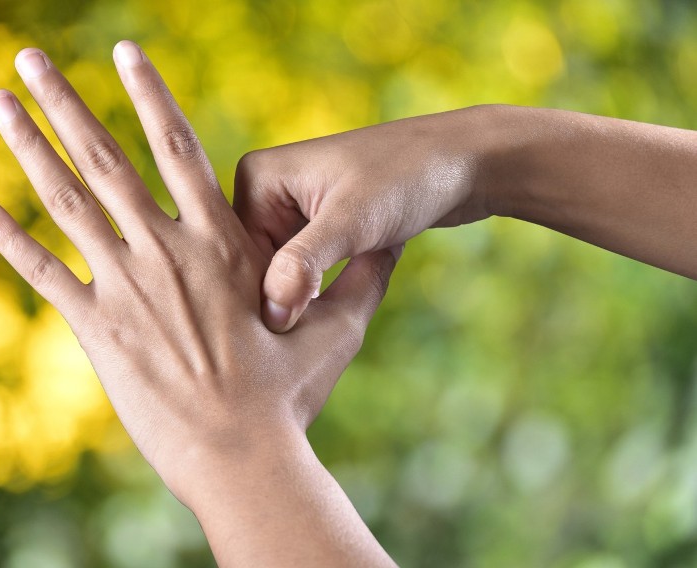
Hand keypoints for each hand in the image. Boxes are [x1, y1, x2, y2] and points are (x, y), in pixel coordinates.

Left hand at [0, 41, 396, 565]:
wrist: (242, 457)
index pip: (177, 146)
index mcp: (219, 241)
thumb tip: (394, 248)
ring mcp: (127, 288)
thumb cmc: (290, 396)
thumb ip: (359, 281)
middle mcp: (166, 250)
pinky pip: (46, 274)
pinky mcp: (99, 331)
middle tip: (29, 56)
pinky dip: (11, 239)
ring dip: (28, 147)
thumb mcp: (339, 331)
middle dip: (65, 102)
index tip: (123, 52)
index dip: (148, 93)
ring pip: (67, 202)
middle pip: (105, 157)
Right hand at [234, 107, 498, 331]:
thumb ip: (303, 265)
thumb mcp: (351, 222)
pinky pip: (305, 270)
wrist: (466, 163)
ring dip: (303, 298)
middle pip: (254, 265)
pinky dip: (321, 290)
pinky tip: (341, 305)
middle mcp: (266, 191)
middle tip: (313, 333)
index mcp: (256, 177)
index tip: (287, 333)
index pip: (235, 254)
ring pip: (281, 273)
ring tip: (327, 323)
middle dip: (282, 298)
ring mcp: (292, 210)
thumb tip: (270, 315)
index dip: (259, 295)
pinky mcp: (319, 226)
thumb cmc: (407, 179)